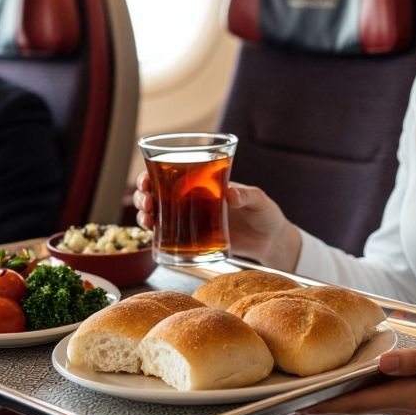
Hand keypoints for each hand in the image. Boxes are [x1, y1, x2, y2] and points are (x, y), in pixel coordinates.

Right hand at [133, 172, 301, 270]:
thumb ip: (247, 195)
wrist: (271, 241)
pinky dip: (157, 235)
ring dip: (146, 214)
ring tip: (147, 219)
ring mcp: (193, 220)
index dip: (153, 173)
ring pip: (159, 214)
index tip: (146, 179)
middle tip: (146, 201)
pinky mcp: (196, 240)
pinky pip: (170, 236)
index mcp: (206, 184)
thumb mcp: (260, 200)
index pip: (174, 173)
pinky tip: (152, 235)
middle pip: (158, 193)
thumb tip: (231, 194)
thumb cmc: (266, 214)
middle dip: (144, 195)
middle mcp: (195, 200)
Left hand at [303, 335, 415, 414]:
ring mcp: (403, 399)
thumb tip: (382, 362)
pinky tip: (338, 374)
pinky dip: (351, 385)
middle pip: (352, 404)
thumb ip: (414, 360)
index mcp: (408, 397)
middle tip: (288, 392)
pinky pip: (371, 390)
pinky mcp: (405, 391)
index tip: (298, 401)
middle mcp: (401, 403)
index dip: (326, 403)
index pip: (358, 403)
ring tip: (303, 383)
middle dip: (321, 399)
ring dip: (334, 393)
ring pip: (359, 398)